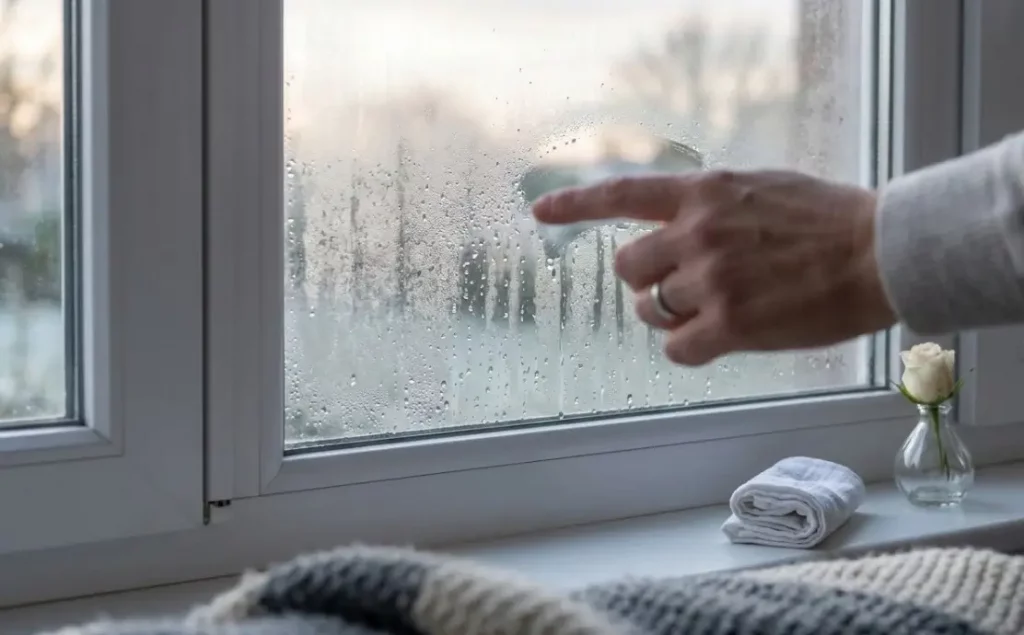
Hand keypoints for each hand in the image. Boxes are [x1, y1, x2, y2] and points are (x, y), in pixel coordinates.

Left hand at [532, 170, 896, 365]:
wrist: (879, 251)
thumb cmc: (828, 220)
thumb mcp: (760, 187)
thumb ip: (711, 204)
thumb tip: (677, 223)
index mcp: (704, 194)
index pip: (621, 194)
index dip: (574, 204)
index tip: (539, 211)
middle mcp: (697, 234)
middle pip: (628, 269)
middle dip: (645, 282)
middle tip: (680, 287)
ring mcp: (710, 280)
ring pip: (650, 311)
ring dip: (670, 315)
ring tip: (715, 310)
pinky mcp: (730, 325)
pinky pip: (678, 349)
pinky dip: (690, 348)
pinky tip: (719, 338)